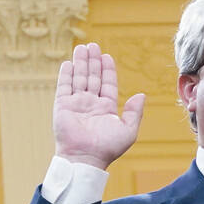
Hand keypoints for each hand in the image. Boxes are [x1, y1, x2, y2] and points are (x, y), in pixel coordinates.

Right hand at [53, 42, 144, 169]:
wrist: (85, 158)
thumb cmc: (107, 148)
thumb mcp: (128, 130)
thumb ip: (134, 112)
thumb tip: (141, 95)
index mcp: (105, 108)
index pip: (107, 84)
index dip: (107, 69)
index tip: (106, 56)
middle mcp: (90, 104)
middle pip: (92, 77)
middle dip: (92, 61)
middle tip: (92, 45)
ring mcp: (75, 104)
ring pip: (78, 78)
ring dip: (80, 63)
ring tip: (82, 47)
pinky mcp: (62, 106)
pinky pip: (64, 87)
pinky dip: (66, 74)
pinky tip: (68, 63)